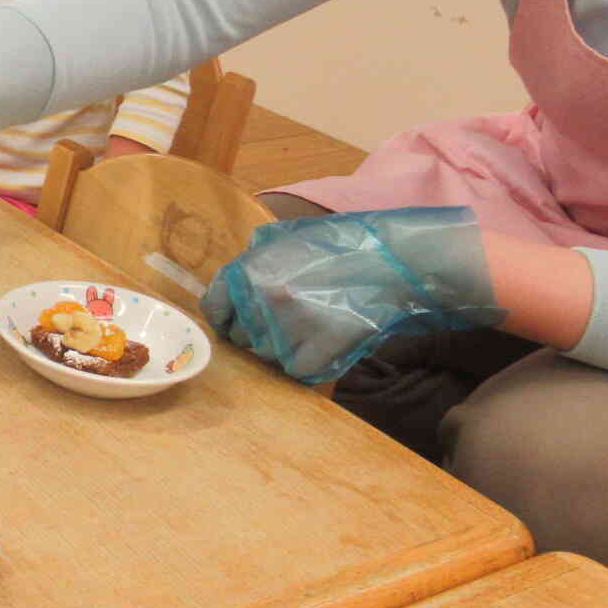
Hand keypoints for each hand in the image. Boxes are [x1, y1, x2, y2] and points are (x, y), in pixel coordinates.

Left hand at [201, 207, 507, 383]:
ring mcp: (285, 330)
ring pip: (267, 356)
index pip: (214, 308)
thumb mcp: (286, 238)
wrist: (393, 262)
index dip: (226, 317)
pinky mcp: (313, 354)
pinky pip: (296, 370)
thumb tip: (231, 281)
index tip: (239, 320)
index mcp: (247, 271)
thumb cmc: (342, 245)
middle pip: (241, 337)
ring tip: (313, 326)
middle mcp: (258, 301)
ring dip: (284, 348)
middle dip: (258, 332)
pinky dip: (309, 362)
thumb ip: (253, 259)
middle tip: (288, 321)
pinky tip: (326, 343)